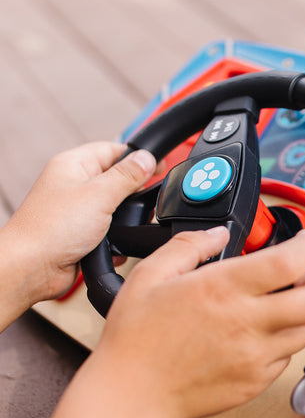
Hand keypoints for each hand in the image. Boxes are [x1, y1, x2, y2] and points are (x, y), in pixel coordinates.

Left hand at [2, 142, 155, 305]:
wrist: (32, 268)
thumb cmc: (51, 229)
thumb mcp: (100, 195)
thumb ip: (127, 176)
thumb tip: (147, 159)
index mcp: (74, 164)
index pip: (113, 149)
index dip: (138, 157)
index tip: (159, 168)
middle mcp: (74, 184)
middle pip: (117, 177)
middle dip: (134, 192)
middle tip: (144, 200)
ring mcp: (77, 208)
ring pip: (115, 205)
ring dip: (125, 217)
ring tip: (126, 224)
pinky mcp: (81, 231)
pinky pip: (109, 227)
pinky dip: (117, 236)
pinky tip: (116, 243)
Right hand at [82, 228, 304, 417]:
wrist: (132, 397)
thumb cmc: (136, 341)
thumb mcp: (150, 276)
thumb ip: (187, 246)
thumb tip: (217, 233)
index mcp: (224, 289)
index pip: (292, 261)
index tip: (303, 242)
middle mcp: (248, 322)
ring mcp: (256, 356)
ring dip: (298, 315)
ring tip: (272, 310)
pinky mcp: (256, 382)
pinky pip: (286, 358)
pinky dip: (279, 344)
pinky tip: (254, 338)